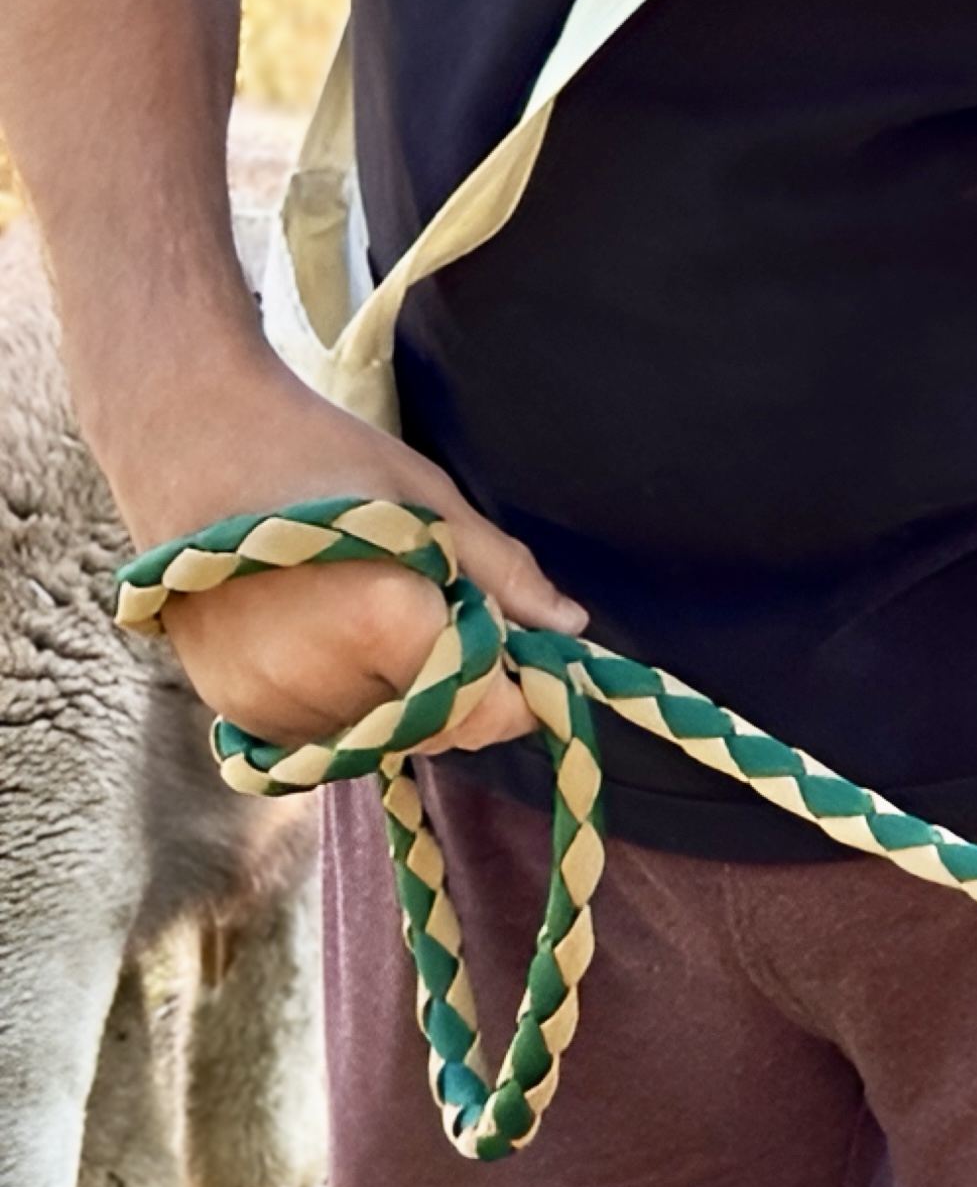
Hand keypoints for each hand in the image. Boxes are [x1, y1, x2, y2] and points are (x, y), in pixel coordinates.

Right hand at [102, 348, 584, 757]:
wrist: (196, 448)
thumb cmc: (324, 460)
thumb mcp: (431, 504)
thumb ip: (504, 575)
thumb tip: (571, 626)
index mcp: (382, 626)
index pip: (480, 707)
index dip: (517, 694)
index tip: (530, 661)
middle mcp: (321, 682)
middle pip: (430, 729)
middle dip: (465, 695)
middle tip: (461, 626)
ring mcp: (267, 703)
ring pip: (374, 738)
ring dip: (403, 703)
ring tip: (388, 622)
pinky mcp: (230, 708)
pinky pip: (317, 734)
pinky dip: (348, 706)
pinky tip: (340, 644)